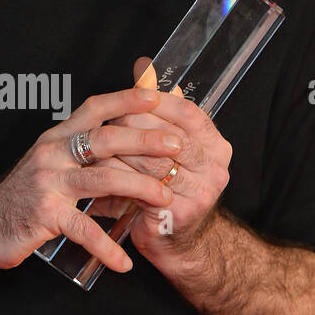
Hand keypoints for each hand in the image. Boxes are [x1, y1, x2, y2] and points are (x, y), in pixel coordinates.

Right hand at [0, 84, 184, 275]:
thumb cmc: (25, 197)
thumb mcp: (51, 163)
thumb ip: (81, 149)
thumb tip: (121, 135)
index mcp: (56, 137)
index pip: (94, 108)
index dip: (125, 99)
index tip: (155, 95)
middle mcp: (51, 153)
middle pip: (105, 139)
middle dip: (145, 140)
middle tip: (177, 146)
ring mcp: (47, 183)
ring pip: (102, 179)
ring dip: (139, 189)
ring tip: (166, 200)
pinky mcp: (43, 214)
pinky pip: (83, 229)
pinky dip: (106, 247)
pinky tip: (125, 262)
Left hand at [85, 57, 232, 258]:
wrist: (177, 244)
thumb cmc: (167, 191)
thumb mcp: (168, 148)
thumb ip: (158, 112)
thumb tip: (143, 70)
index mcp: (217, 147)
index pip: (188, 113)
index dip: (156, 102)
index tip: (129, 97)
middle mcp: (215, 169)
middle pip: (169, 136)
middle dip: (134, 125)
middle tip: (106, 120)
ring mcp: (200, 193)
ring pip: (153, 162)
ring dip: (121, 151)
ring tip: (96, 143)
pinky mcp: (178, 214)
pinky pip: (140, 188)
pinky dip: (116, 176)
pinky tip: (97, 170)